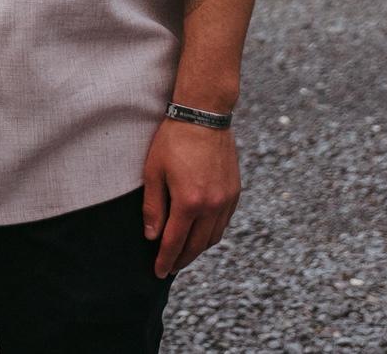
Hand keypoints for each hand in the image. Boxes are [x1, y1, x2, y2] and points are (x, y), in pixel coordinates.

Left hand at [141, 118, 240, 277]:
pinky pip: (223, 223)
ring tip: (184, 254)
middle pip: (197, 246)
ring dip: (198, 250)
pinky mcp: (234, 192)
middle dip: (182, 260)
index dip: (165, 259)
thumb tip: (152, 237)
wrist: (204, 115)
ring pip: (213, 237)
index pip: (175, 242)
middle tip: (170, 268)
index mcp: (189, 202)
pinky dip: (211, 234)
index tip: (158, 272)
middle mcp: (212, 206)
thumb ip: (153, 206)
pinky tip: (201, 234)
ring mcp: (226, 200)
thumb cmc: (173, 140)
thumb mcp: (154, 171)